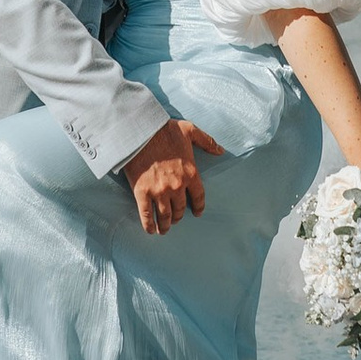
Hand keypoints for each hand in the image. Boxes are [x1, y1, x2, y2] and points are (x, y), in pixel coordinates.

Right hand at [121, 116, 222, 235]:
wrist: (139, 130)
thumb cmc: (164, 129)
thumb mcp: (190, 130)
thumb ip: (207, 141)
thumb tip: (221, 150)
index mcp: (190, 173)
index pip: (199, 197)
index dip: (199, 207)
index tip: (197, 213)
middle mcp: (177, 186)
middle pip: (181, 209)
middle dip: (179, 216)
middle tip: (176, 219)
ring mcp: (159, 191)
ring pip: (165, 215)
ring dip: (165, 225)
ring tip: (164, 229)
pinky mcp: (142, 193)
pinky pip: (146, 215)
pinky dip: (149, 225)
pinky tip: (151, 230)